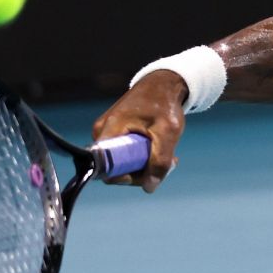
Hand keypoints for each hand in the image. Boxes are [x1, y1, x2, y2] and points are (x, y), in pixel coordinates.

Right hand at [92, 70, 186, 191]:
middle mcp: (102, 131)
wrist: (163, 85)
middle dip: (142, 171)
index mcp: (110, 129)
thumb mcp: (168, 132)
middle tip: (168, 164)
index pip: (105, 167)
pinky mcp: (115, 133)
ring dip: (146, 165)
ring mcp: (107, 132)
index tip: (148, 174)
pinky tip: (160, 151)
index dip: (125, 177)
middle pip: (114, 168)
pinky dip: (143, 157)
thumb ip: (160, 160)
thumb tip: (149, 187)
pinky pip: (124, 154)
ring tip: (169, 156)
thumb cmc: (165, 104)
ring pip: (122, 162)